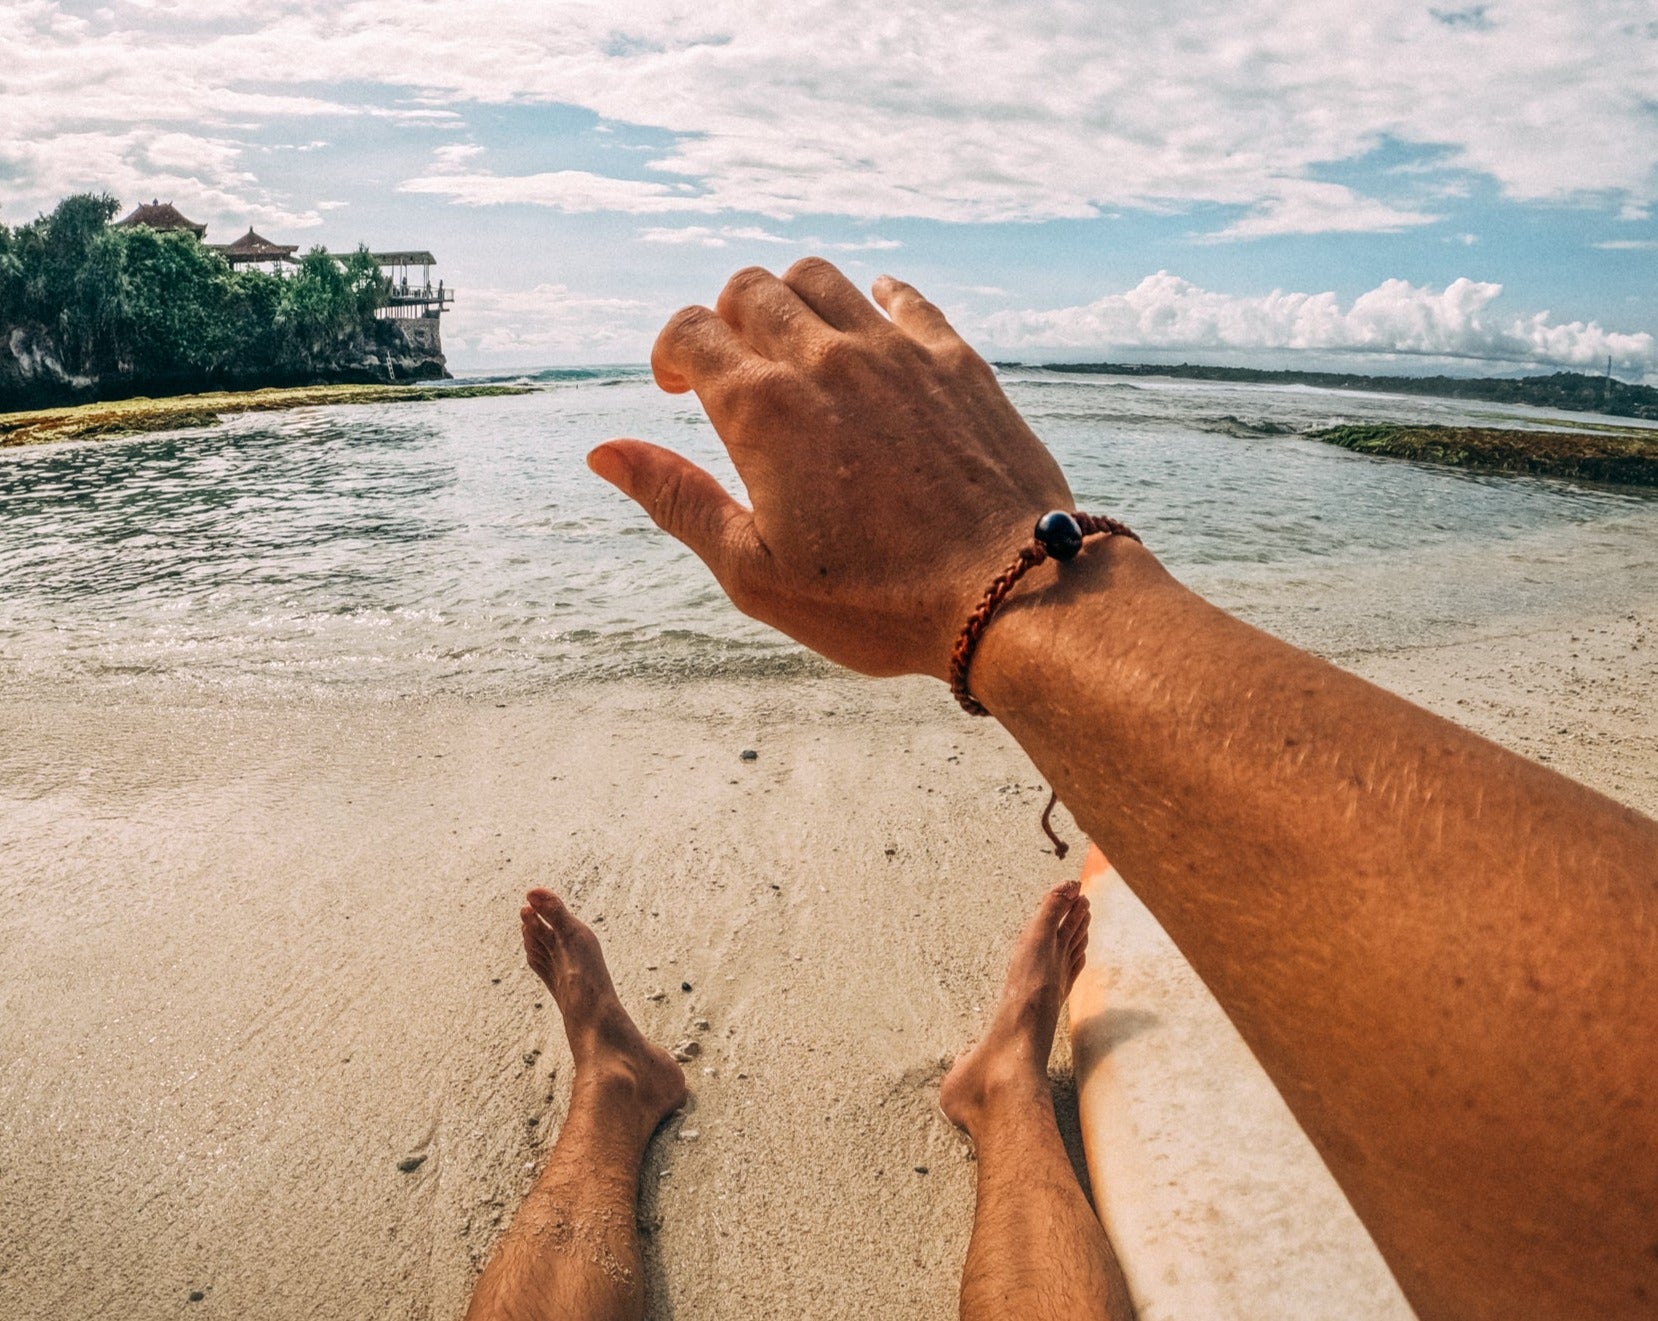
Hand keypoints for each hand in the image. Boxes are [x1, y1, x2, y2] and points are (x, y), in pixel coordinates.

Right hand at [588, 258, 1073, 679]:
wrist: (1007, 593)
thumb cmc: (876, 601)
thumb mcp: (754, 572)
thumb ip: (676, 500)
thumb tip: (603, 451)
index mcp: (763, 411)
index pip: (689, 330)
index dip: (669, 353)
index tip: (675, 389)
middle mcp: (824, 360)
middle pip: (749, 288)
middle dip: (724, 321)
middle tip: (733, 373)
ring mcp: (895, 352)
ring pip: (821, 277)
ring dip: (792, 301)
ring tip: (796, 351)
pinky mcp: (955, 360)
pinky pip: (903, 296)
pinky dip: (873, 300)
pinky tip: (870, 331)